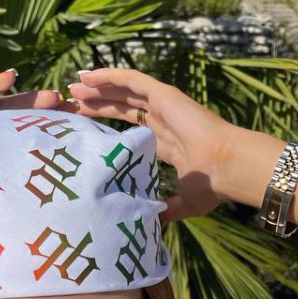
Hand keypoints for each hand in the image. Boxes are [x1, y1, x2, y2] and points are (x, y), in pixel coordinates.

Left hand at [67, 67, 235, 222]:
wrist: (226, 167)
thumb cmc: (211, 185)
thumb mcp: (185, 203)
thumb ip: (169, 209)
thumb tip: (157, 222)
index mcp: (166, 140)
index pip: (131, 125)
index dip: (108, 122)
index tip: (85, 123)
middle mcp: (163, 118)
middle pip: (122, 105)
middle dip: (98, 102)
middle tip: (72, 101)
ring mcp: (164, 104)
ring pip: (124, 89)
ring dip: (98, 86)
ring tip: (74, 84)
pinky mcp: (164, 94)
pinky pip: (131, 79)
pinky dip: (109, 75)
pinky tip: (88, 76)